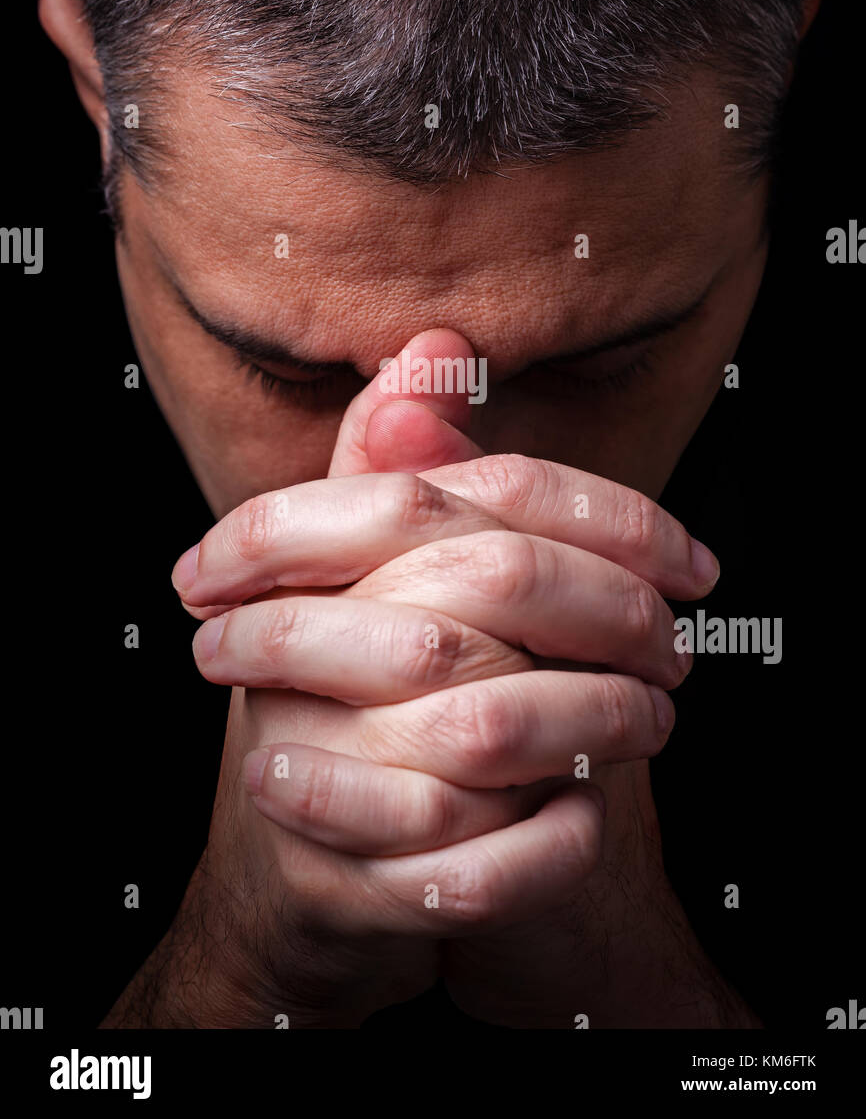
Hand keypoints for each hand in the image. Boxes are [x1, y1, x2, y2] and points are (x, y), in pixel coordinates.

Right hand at [163, 330, 716, 1027]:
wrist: (295, 873)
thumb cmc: (352, 702)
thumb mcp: (373, 580)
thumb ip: (406, 474)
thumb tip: (435, 347)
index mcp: (312, 568)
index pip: (465, 494)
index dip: (604, 518)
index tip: (690, 562)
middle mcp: (296, 656)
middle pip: (487, 588)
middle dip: (615, 614)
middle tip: (676, 648)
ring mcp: (312, 772)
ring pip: (488, 727)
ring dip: (602, 722)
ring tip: (651, 722)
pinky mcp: (338, 886)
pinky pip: (473, 865)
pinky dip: (555, 841)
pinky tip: (586, 813)